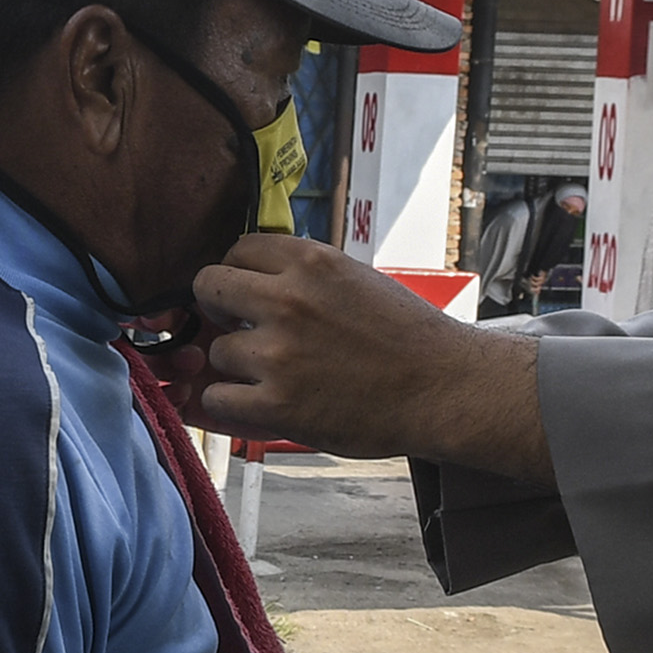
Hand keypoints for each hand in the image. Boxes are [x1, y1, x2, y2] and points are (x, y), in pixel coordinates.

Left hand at [181, 237, 551, 477]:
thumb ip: (306, 276)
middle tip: (238, 327)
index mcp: (311, 262)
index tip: (246, 293)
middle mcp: (289, 300)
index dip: (236, 272)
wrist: (443, 388)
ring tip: (271, 375)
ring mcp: (279, 353)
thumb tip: (256, 279)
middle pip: (208, 287)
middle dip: (217, 308)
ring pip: (215, 350)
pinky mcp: (277, 404)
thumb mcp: (356, 280)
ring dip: (235, 364)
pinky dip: (232, 404)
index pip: (237, 248)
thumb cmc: (408, 337)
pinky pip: (217, 398)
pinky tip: (259, 403)